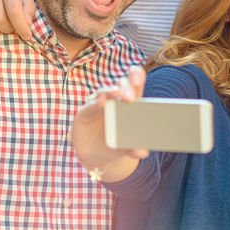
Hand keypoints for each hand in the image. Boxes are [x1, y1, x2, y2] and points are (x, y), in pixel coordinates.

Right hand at [72, 66, 148, 181]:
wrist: (95, 153)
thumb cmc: (115, 144)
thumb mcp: (125, 147)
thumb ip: (133, 148)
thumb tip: (143, 152)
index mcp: (130, 103)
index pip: (135, 83)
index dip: (136, 77)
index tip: (138, 79)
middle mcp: (115, 99)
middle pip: (122, 84)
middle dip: (127, 87)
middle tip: (130, 97)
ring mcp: (100, 103)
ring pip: (106, 91)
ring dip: (112, 92)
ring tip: (117, 94)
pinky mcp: (86, 111)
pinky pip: (91, 104)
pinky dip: (97, 102)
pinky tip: (102, 101)